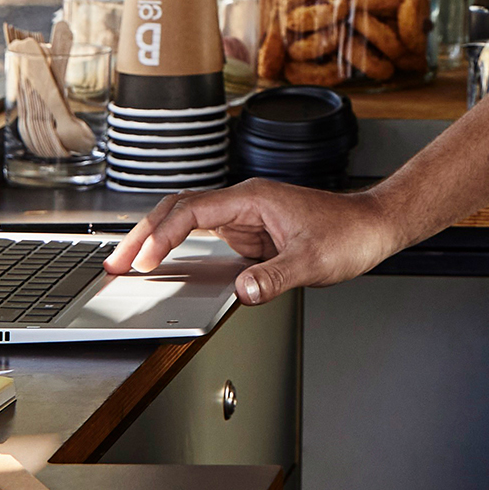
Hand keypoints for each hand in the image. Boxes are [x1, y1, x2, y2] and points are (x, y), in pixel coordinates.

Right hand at [104, 180, 398, 304]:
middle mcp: (244, 203)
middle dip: (144, 234)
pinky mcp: (249, 232)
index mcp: (253, 199)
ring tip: (126, 264)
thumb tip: (242, 290)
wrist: (372, 226)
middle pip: (179, 210)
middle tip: (116, 262)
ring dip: (156, 239)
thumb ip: (275, 277)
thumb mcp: (313, 262)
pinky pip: (203, 236)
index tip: (146, 260)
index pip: (194, 210)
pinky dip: (177, 247)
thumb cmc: (349, 234)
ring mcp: (245, 217)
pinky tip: (163, 264)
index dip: (164, 234)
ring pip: (187, 220)